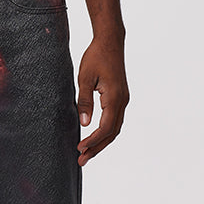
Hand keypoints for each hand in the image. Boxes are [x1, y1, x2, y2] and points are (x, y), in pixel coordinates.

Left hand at [75, 36, 129, 165]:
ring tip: (86, 154)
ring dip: (101, 143)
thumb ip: (84, 101)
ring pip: (114, 129)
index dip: (92, 141)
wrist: (110, 42)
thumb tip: (84, 124)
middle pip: (112, 133)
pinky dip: (105, 133)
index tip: (79, 149)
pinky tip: (94, 138)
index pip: (105, 128)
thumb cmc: (96, 57)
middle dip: (97, 148)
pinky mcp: (120, 98)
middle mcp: (123, 101)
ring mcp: (123, 100)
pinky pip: (114, 121)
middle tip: (81, 161)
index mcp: (115, 98)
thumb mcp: (84, 78)